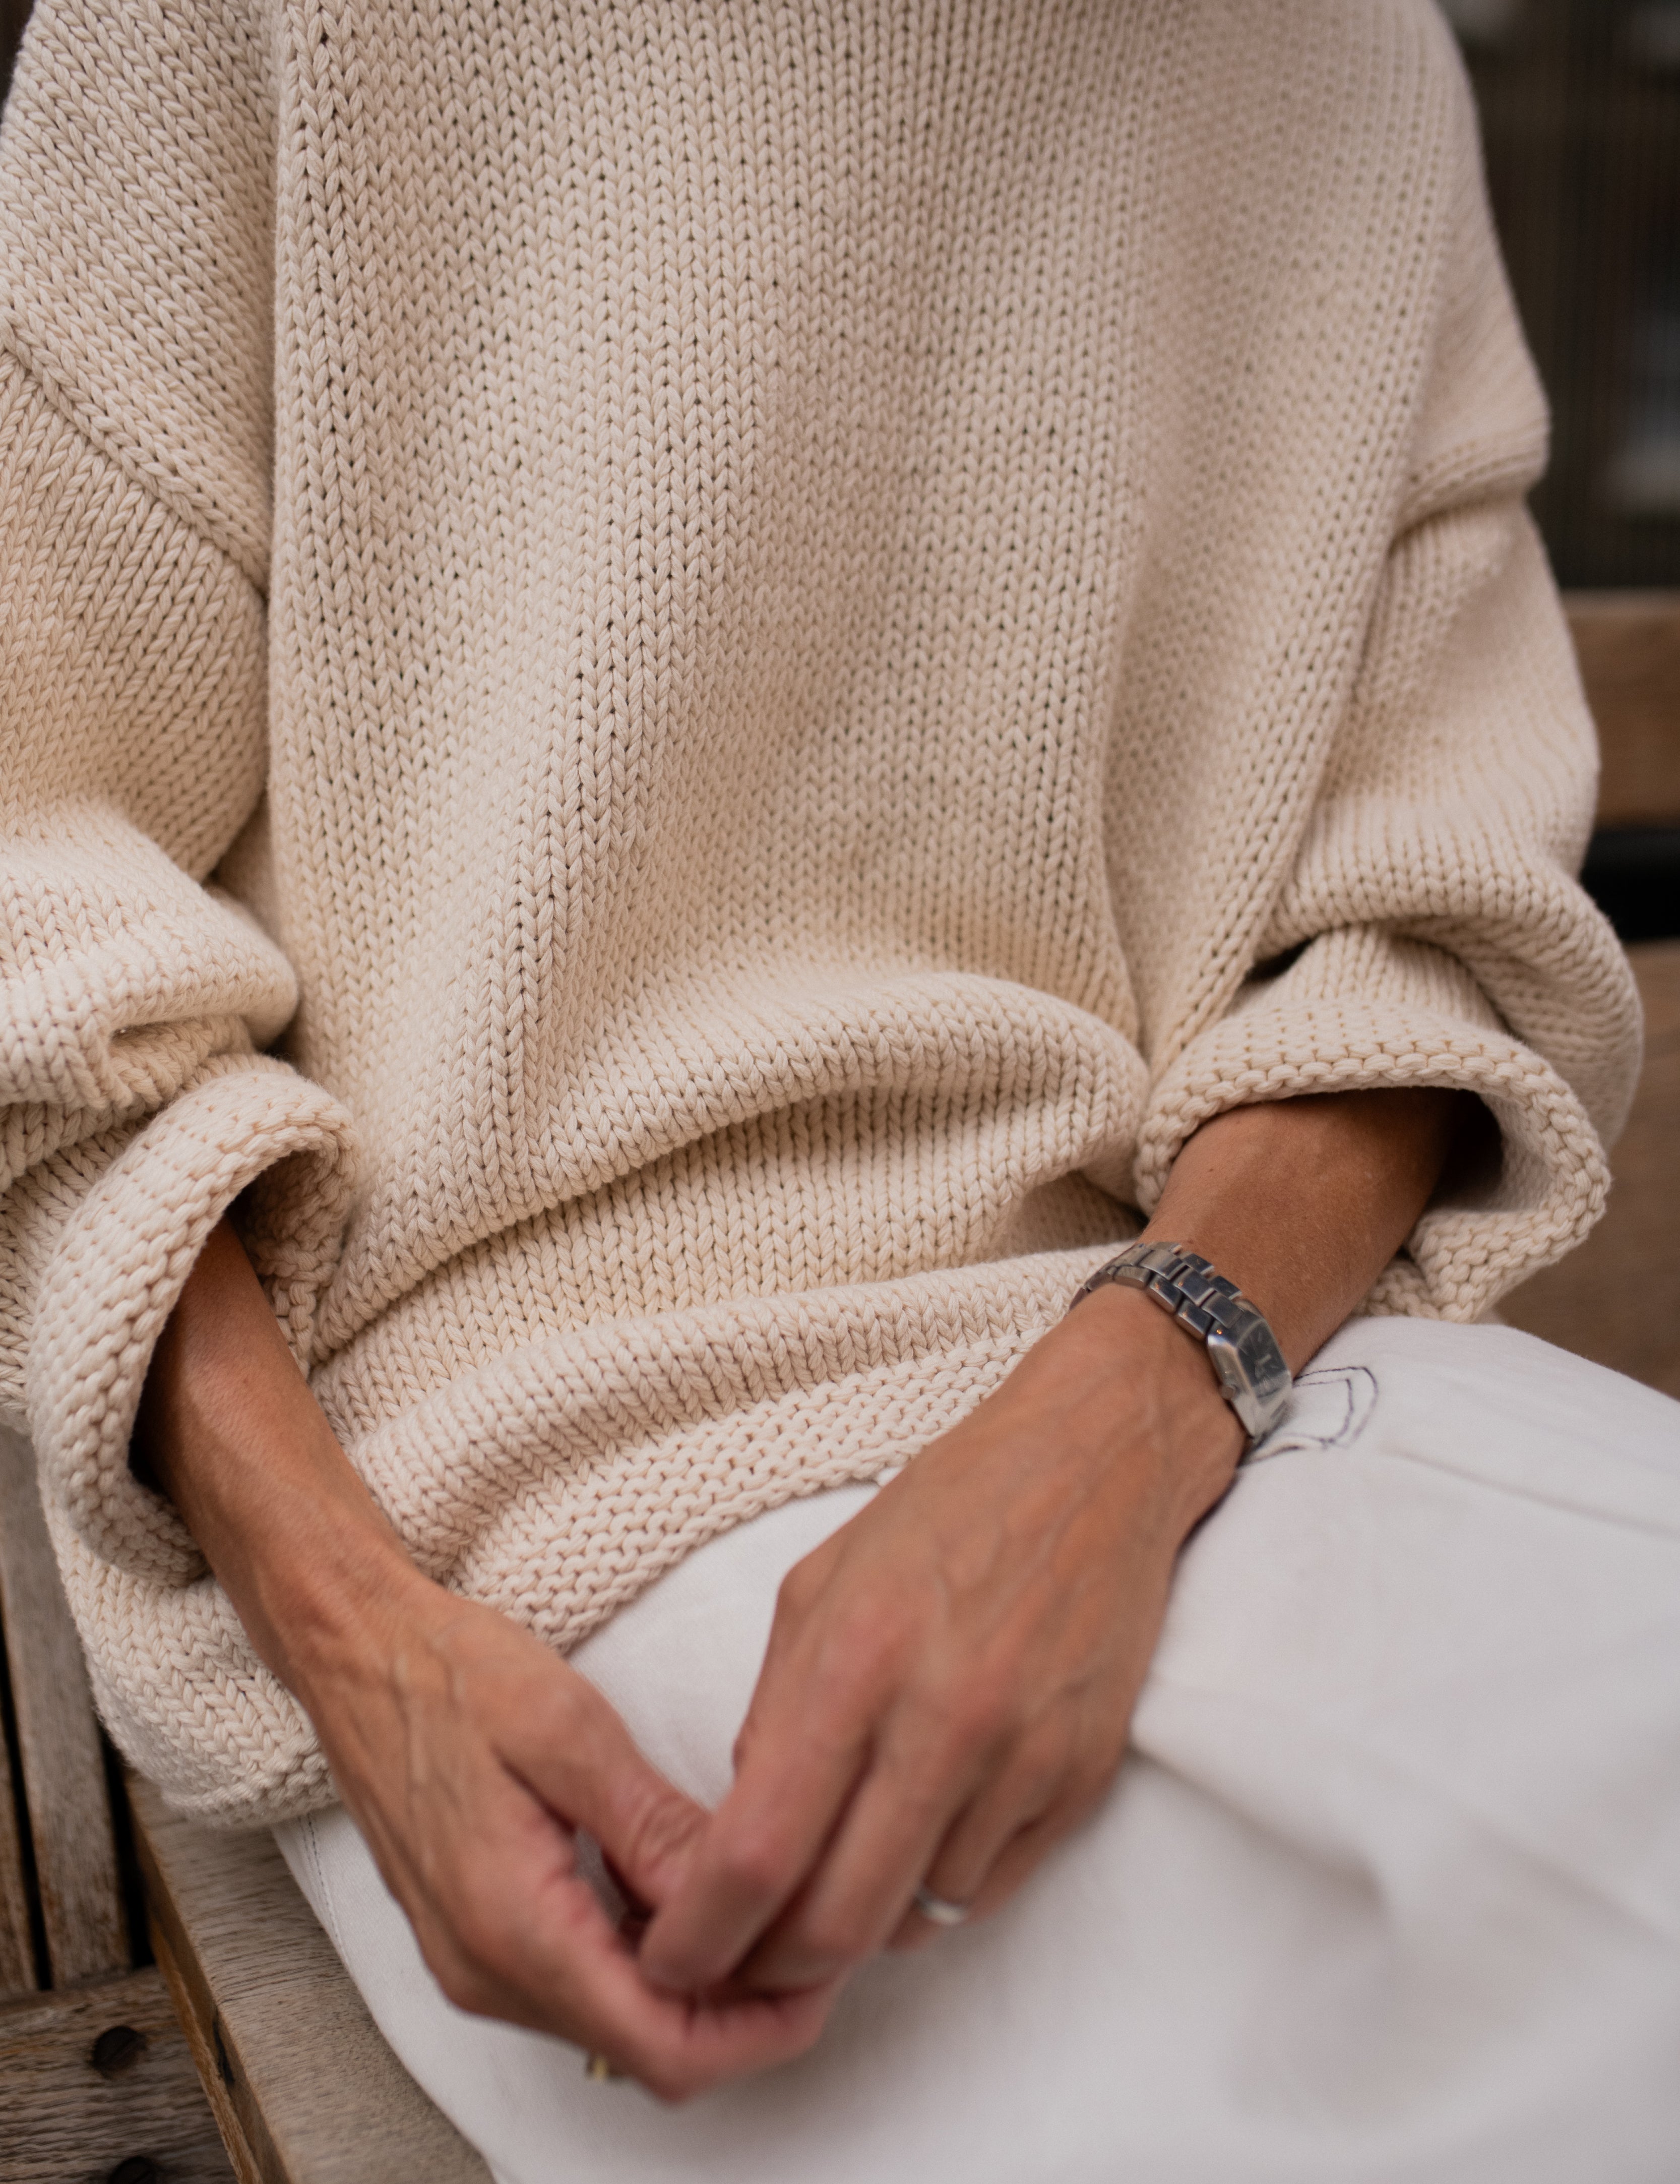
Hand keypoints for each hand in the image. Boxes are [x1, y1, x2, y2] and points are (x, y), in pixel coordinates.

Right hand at [136, 1220, 835, 2099]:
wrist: (358, 1656)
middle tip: (810, 1931)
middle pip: (646, 2049)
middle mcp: (489, 1971)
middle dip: (741, 2012)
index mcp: (515, 1927)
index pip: (662, 2045)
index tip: (820, 1972)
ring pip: (617, 2024)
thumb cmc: (452, 1676)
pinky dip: (647, 1958)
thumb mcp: (570, 1732)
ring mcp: (477, 1962)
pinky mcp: (477, 1939)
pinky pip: (582, 1984)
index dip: (757, 2029)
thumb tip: (733, 1902)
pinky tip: (686, 1887)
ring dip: (697, 1986)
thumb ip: (652, 1828)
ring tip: (764, 1900)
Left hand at [638, 1283, 1242, 1996]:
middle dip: (771, 1968)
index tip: (667, 1963)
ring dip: (861, 1926)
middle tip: (740, 1963)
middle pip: (839, 1921)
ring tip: (836, 1879)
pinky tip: (914, 1847)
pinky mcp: (1081, 1777)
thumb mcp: (818, 1583)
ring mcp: (1021, 1758)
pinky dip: (937, 1891)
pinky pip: (990, 1888)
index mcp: (855, 1660)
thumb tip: (747, 1822)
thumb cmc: (946, 1510)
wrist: (1095, 1464)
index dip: (701, 1933)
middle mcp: (942, 1721)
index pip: (759, 1850)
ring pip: (917, 1917)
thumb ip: (775, 1707)